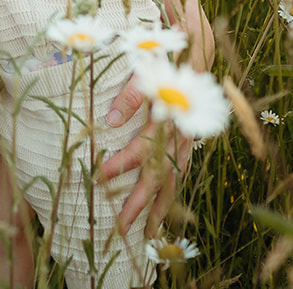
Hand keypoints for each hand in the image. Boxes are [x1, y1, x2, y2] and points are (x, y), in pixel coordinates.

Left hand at [97, 79, 191, 234]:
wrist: (194, 57)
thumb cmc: (164, 64)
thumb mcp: (146, 71)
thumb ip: (131, 94)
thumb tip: (112, 120)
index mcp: (166, 120)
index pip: (140, 150)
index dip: (119, 166)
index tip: (98, 178)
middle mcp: (177, 139)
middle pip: (156, 178)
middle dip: (138, 204)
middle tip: (119, 228)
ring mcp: (185, 145)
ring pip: (171, 183)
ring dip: (157, 209)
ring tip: (145, 234)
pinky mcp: (187, 147)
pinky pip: (178, 177)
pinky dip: (170, 197)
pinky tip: (161, 213)